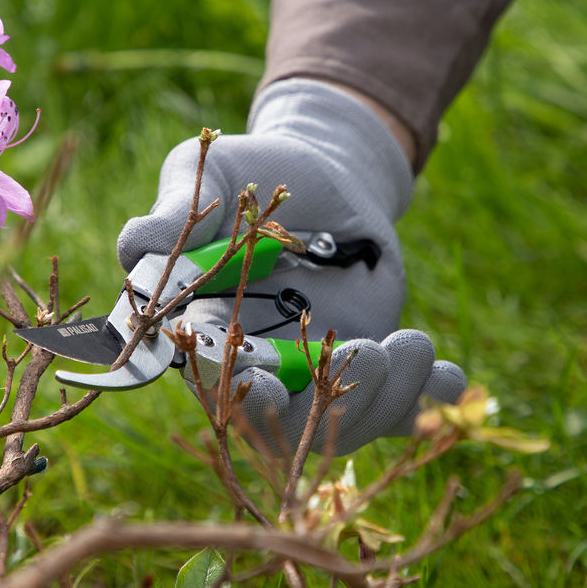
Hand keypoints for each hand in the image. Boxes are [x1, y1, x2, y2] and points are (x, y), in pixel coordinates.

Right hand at [118, 79, 464, 450]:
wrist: (326, 170)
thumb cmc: (256, 171)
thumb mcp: (213, 175)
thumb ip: (175, 213)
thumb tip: (131, 247)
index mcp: (213, 325)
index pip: (216, 376)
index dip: (239, 392)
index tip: (268, 385)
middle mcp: (265, 358)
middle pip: (289, 416)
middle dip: (330, 403)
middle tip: (372, 352)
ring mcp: (320, 363)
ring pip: (345, 417)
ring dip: (388, 398)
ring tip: (418, 346)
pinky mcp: (368, 352)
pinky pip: (400, 396)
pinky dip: (430, 397)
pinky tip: (454, 383)